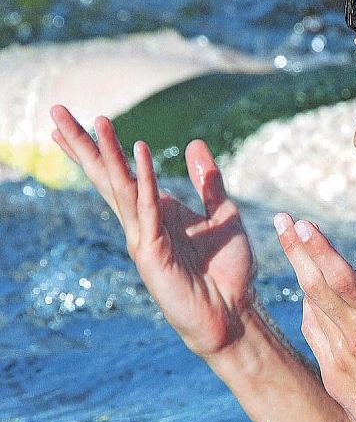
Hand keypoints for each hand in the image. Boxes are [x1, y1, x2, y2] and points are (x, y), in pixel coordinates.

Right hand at [50, 106, 255, 357]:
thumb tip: (195, 143)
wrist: (234, 311)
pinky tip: (138, 150)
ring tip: (95, 120)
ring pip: (123, 187)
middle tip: (56, 110)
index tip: (80, 122)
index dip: (100, 149)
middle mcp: (145, 223)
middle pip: (109, 177)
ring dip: (109, 154)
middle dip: (83, 145)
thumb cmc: (227, 269)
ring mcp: (145, 238)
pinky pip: (150, 207)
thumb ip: (208, 182)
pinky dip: (146, 179)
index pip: (123, 175)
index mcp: (158, 213)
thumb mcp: (223, 214)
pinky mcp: (154, 252)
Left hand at [274, 212, 355, 421]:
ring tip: (288, 243)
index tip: (303, 224)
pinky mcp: (332, 376)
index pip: (343, 279)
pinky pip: (313, 332)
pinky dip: (308, 306)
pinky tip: (307, 288)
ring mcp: (339, 360)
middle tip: (280, 220)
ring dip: (299, 272)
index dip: (320, 249)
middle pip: (316, 286)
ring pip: (311, 307)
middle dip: (296, 249)